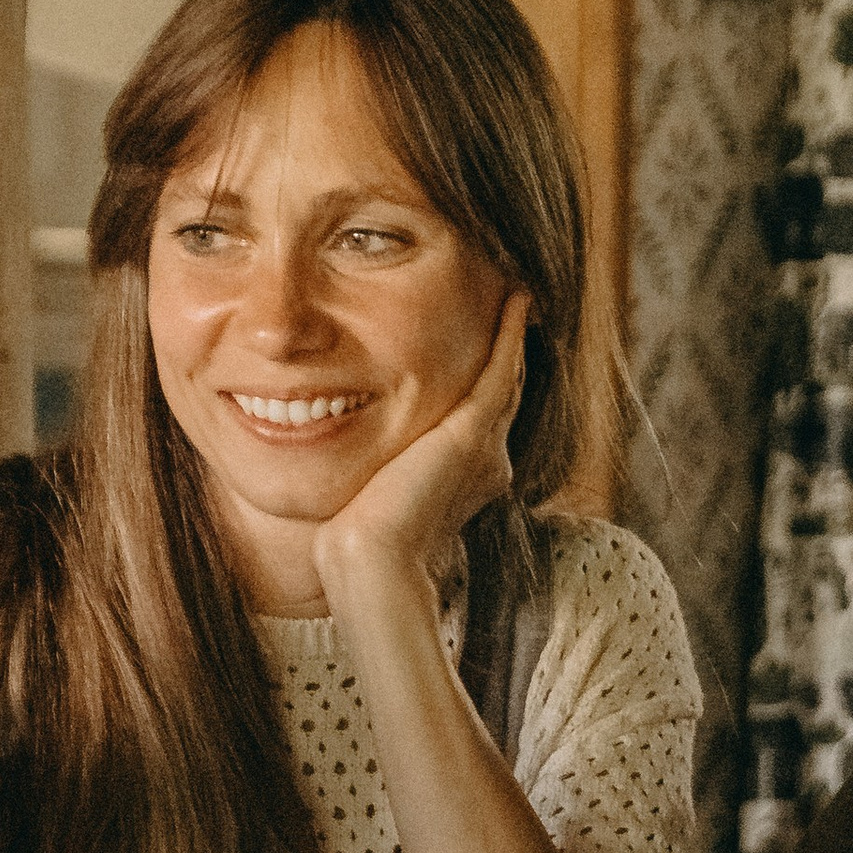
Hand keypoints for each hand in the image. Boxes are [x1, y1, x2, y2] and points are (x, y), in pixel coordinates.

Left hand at [312, 290, 529, 606]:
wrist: (369, 557)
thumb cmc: (355, 538)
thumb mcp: (370, 491)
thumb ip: (376, 465)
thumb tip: (335, 440)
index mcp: (464, 479)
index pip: (480, 417)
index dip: (484, 380)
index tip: (481, 345)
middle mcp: (485, 462)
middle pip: (501, 394)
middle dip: (505, 353)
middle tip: (511, 306)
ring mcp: (484, 447)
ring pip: (508, 378)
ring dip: (513, 336)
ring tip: (517, 295)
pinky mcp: (473, 434)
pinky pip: (501, 370)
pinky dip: (510, 334)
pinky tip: (515, 298)